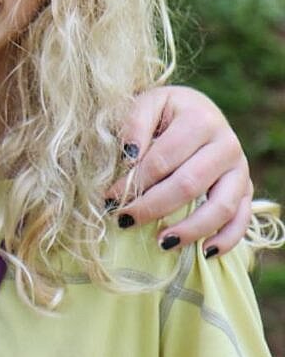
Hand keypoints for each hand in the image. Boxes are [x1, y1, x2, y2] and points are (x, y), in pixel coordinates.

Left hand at [107, 85, 251, 256]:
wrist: (194, 110)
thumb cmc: (163, 112)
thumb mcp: (146, 104)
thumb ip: (134, 124)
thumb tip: (130, 155)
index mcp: (200, 119)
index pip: (163, 159)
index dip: (135, 182)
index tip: (109, 199)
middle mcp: (226, 144)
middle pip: (188, 185)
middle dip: (152, 207)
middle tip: (124, 221)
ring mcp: (240, 169)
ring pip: (220, 207)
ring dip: (189, 229)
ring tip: (161, 243)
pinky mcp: (246, 188)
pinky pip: (242, 219)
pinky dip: (227, 239)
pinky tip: (204, 252)